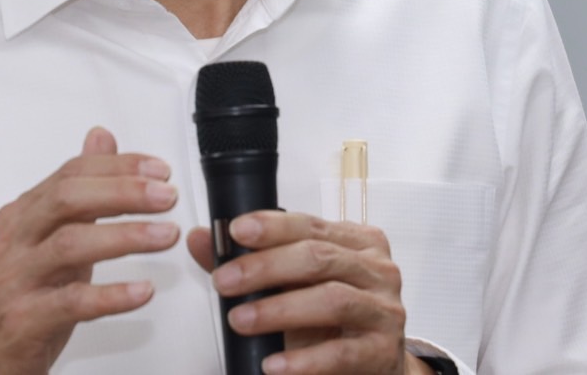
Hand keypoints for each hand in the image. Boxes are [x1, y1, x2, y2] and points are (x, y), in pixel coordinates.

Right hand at [0, 127, 179, 374]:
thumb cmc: (22, 296)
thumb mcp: (48, 236)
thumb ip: (77, 188)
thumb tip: (101, 137)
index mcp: (22, 215)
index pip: (71, 174)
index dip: (118, 167)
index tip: (159, 171)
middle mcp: (14, 240)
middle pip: (67, 200)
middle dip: (123, 193)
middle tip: (167, 196)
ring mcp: (15, 279)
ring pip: (70, 245)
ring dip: (125, 237)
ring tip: (166, 236)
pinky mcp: (24, 320)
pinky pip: (71, 302)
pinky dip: (111, 295)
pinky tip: (143, 291)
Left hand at [187, 211, 425, 374]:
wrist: (377, 364)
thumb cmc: (336, 318)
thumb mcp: (297, 284)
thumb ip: (252, 261)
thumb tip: (202, 239)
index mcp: (357, 242)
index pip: (310, 225)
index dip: (272, 226)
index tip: (236, 231)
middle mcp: (376, 270)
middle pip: (318, 258)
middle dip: (265, 267)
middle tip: (225, 281)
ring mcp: (384, 310)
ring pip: (331, 300)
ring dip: (279, 310)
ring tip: (240, 321)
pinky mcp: (382, 351)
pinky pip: (341, 353)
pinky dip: (303, 360)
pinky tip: (273, 363)